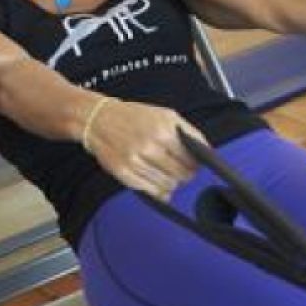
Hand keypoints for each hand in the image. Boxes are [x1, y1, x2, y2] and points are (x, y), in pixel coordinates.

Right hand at [82, 98, 202, 200]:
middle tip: (182, 171)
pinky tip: (157, 182)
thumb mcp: (166, 115)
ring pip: (167, 185)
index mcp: (163, 130)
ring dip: (171, 182)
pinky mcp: (123, 173)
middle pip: (181, 174)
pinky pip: (150, 191)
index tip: (194, 165)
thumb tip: (206, 152)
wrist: (98, 119)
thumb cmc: (135, 116)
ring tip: (167, 174)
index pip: (191, 159)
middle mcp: (149, 146)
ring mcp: (135, 160)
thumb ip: (188, 132)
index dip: (195, 165)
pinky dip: (158, 190)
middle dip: (185, 175)